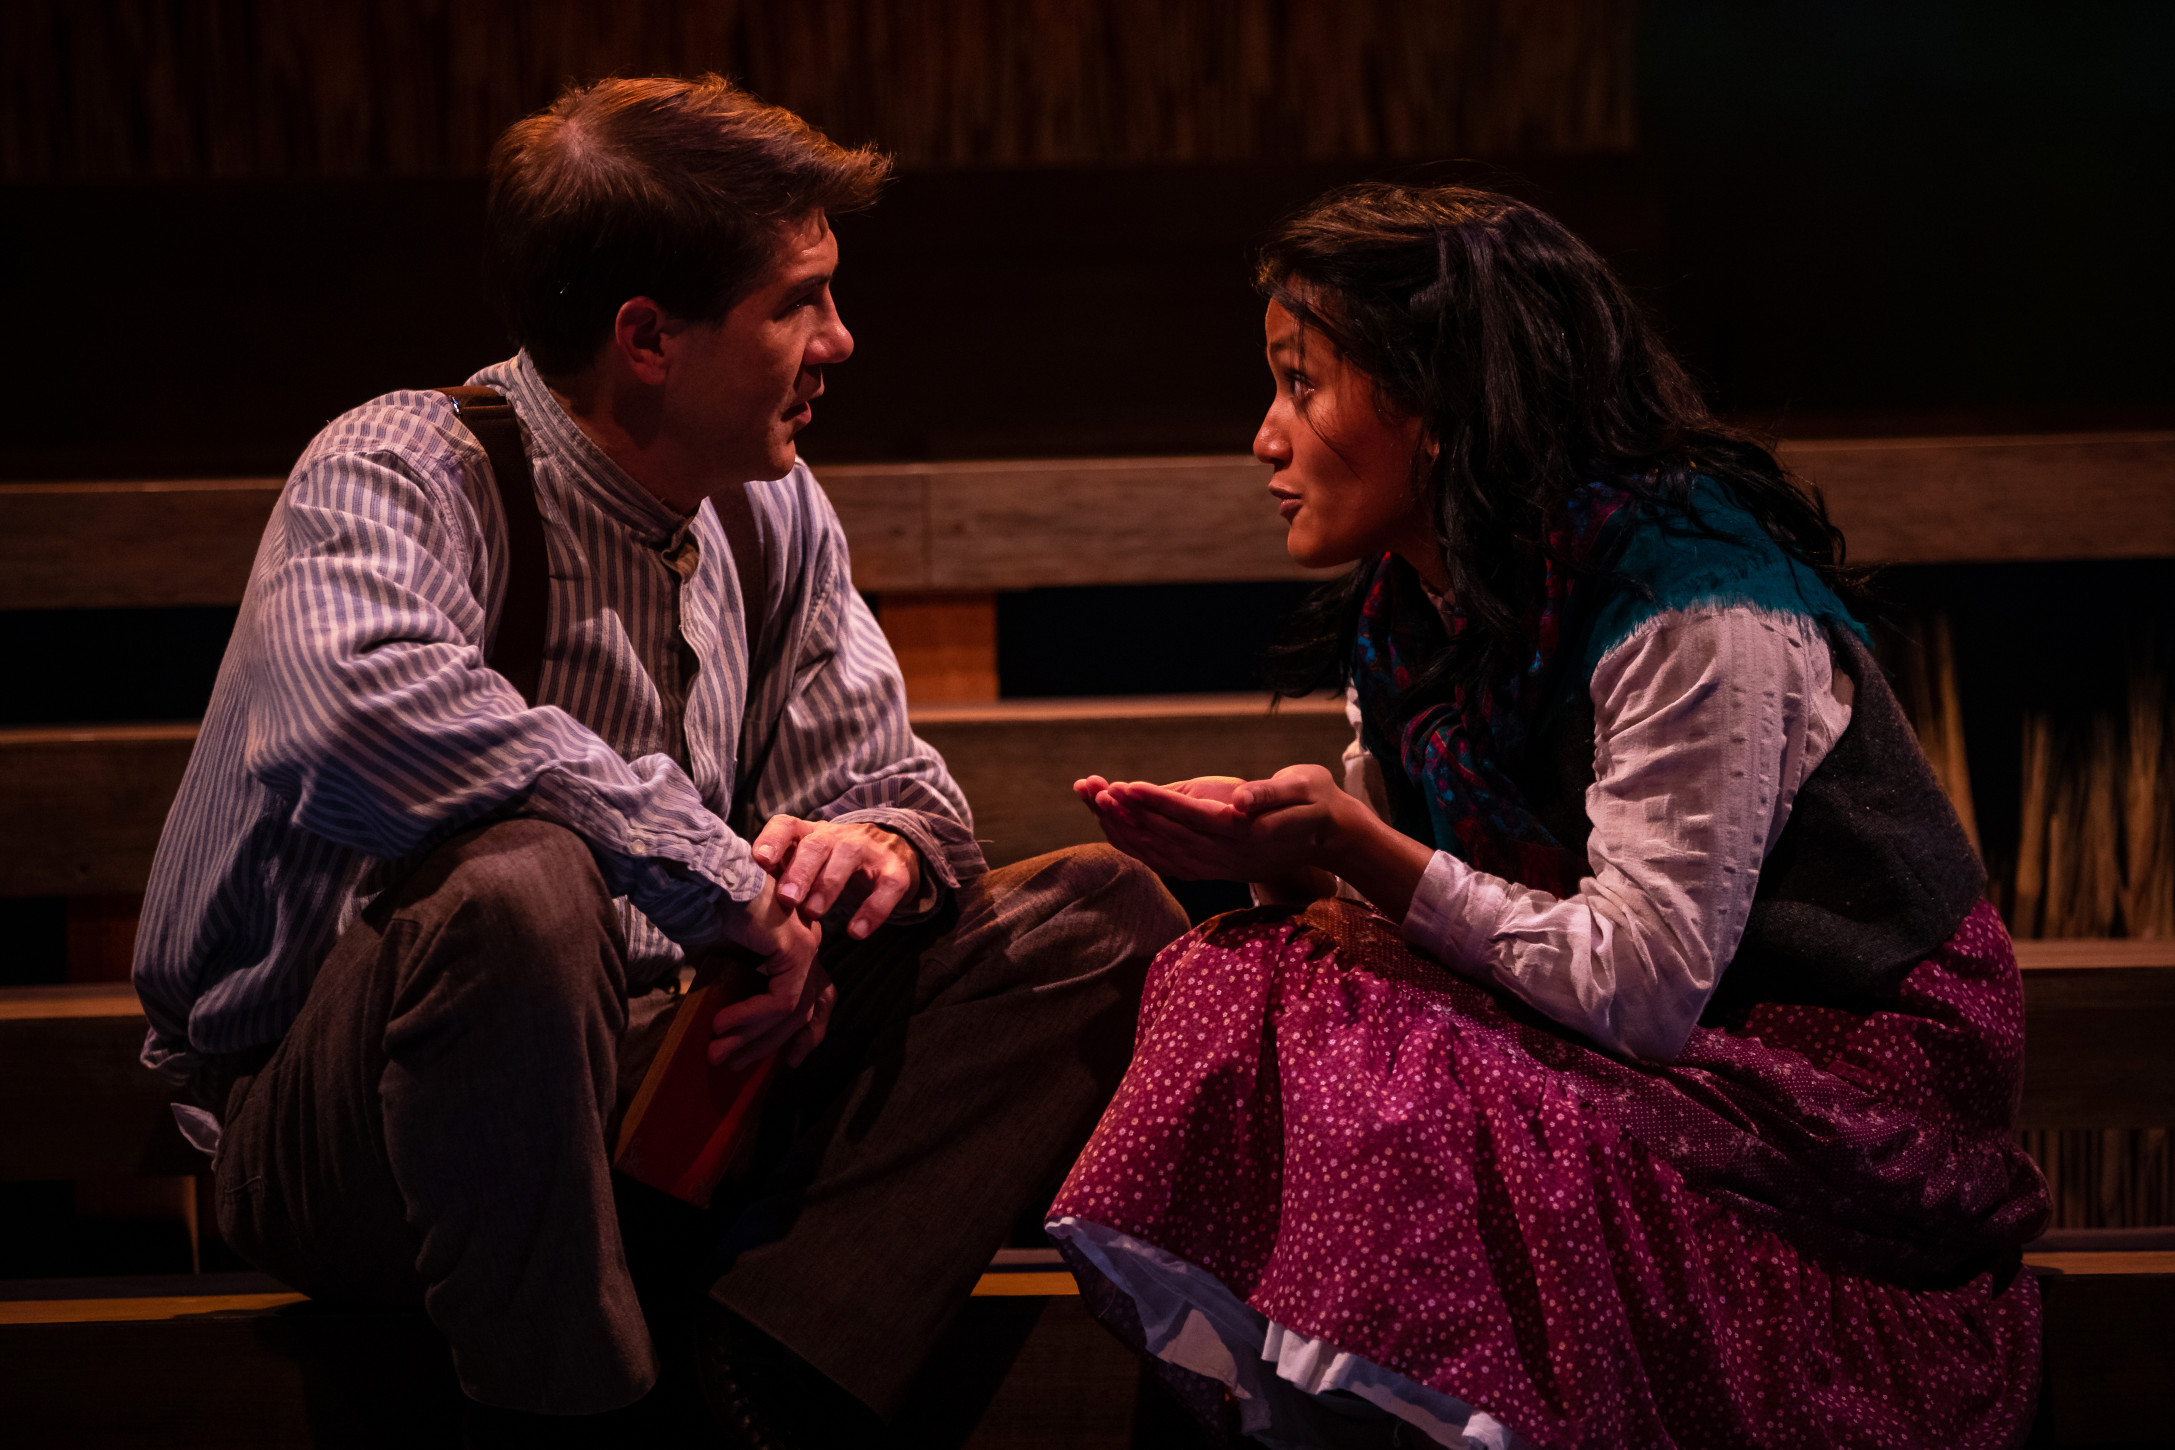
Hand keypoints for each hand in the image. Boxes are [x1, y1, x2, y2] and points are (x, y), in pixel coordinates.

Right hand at [710, 876, 833, 1069]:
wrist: (697, 875)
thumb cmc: (703, 908)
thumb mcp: (719, 958)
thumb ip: (731, 988)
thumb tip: (725, 1027)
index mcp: (794, 944)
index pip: (816, 996)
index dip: (805, 1034)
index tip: (787, 1062)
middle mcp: (807, 942)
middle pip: (807, 1009)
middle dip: (769, 1045)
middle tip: (734, 1066)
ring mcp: (806, 943)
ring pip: (792, 1010)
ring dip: (753, 1038)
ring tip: (718, 1053)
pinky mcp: (795, 947)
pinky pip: (781, 999)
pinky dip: (752, 1018)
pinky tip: (722, 1024)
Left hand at [750, 816, 921, 938]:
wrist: (891, 851)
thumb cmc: (833, 865)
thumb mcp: (807, 864)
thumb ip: (780, 875)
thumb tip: (736, 898)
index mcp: (810, 834)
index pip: (786, 826)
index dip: (772, 840)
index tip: (758, 860)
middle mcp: (838, 836)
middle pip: (816, 844)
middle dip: (799, 870)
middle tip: (786, 898)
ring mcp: (868, 851)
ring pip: (847, 859)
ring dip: (828, 886)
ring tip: (813, 913)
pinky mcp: (895, 871)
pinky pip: (886, 887)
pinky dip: (872, 910)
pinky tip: (856, 932)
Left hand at [1074, 767, 1348, 881]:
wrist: (1330, 838)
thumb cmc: (1316, 803)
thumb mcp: (1304, 788)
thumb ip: (1271, 794)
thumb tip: (1240, 800)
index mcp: (1245, 833)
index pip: (1192, 818)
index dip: (1155, 803)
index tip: (1123, 786)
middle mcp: (1226, 856)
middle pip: (1167, 837)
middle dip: (1126, 815)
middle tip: (1091, 791)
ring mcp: (1217, 866)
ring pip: (1160, 851)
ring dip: (1124, 829)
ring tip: (1092, 802)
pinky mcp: (1211, 867)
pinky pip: (1165, 860)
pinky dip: (1137, 845)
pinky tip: (1115, 830)